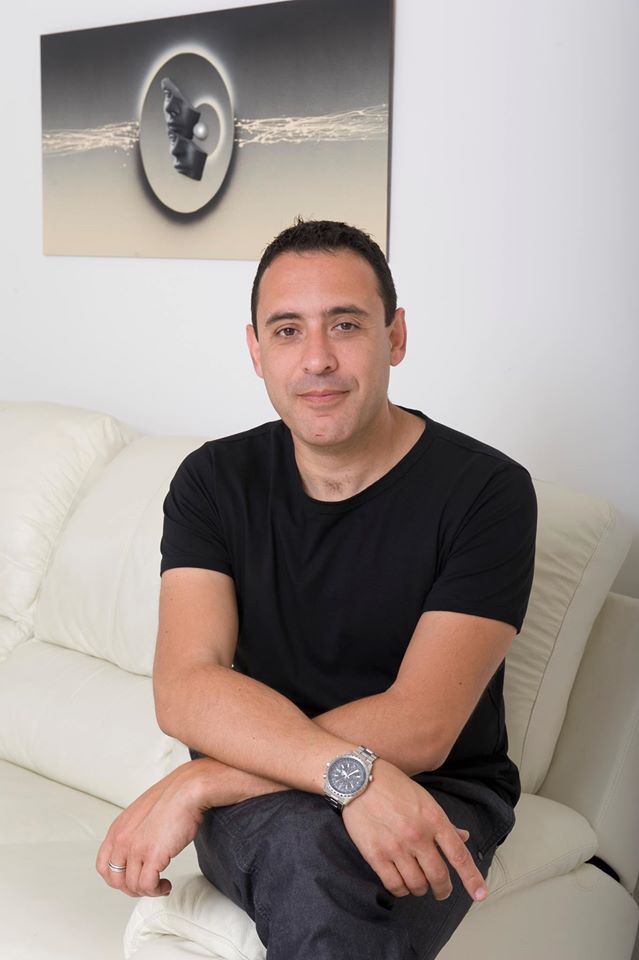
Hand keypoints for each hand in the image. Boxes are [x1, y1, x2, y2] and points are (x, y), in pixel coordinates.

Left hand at [96, 761, 209, 897]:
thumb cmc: (172, 798)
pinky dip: (157, 890)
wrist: (188, 790)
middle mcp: (122, 840)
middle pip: (115, 880)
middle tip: (146, 885)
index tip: (130, 879)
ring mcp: (136, 848)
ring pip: (133, 886)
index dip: (116, 878)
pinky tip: (166, 885)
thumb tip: (139, 848)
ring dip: (147, 891)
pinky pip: (148, 885)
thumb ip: (134, 831)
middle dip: (131, 888)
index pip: (103, 865)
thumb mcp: (141, 813)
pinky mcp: (153, 855)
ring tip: (160, 885)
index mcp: (118, 829)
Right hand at [341, 759, 486, 902]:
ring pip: (417, 885)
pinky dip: (401, 890)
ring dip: (421, 889)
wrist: (358, 780)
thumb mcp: (425, 799)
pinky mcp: (376, 855)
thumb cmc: (393, 786)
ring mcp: (396, 846)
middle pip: (439, 876)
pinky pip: (394, 885)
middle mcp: (418, 835)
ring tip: (419, 884)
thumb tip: (463, 837)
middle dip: (443, 889)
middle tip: (441, 891)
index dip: (472, 879)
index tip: (480, 895)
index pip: (459, 855)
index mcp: (434, 819)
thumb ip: (444, 822)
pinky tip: (401, 883)